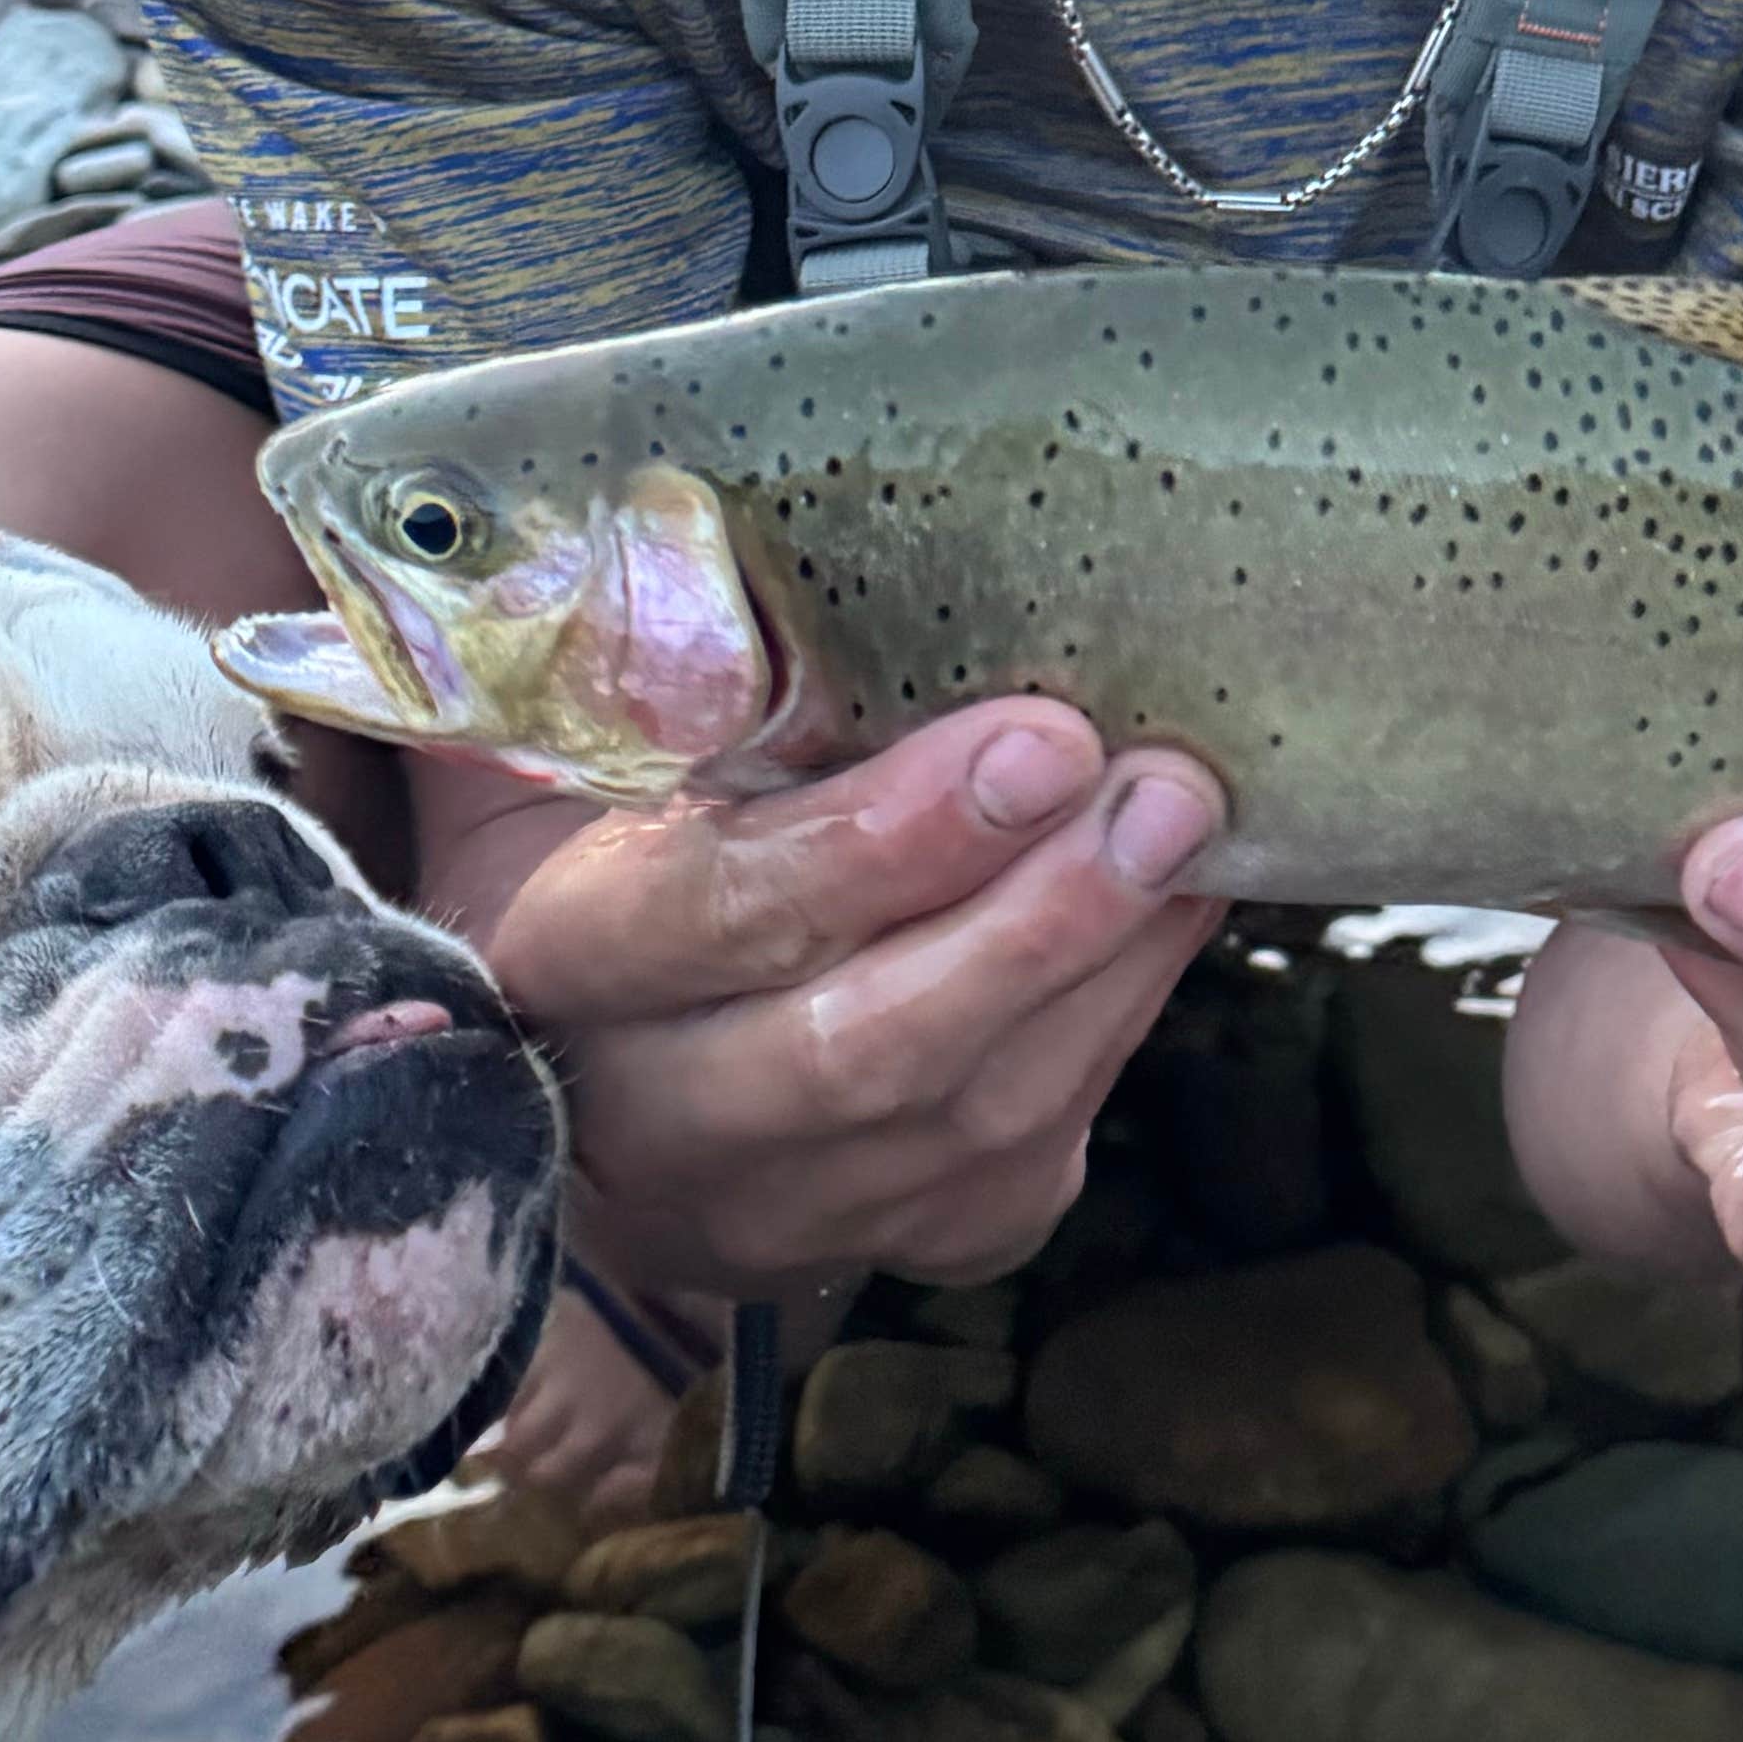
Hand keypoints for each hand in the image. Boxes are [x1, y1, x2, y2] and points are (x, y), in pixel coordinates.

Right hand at [410, 698, 1224, 1304]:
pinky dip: (1123, 1014)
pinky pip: (1038, 1143)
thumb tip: (672, 503)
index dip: (879, 844)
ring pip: (972, 1113)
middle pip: (862, 1050)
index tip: (1037, 740)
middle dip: (1033, 921)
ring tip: (1193, 821)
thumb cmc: (597, 847)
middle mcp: (658, 1120)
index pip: (714, 919)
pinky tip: (1177, 902)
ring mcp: (788, 1206)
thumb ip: (607, 652)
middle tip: (1161, 790)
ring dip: (1104, 964)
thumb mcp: (549, 749)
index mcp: (556, 969)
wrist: (593, 1083)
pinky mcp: (914, 1238)